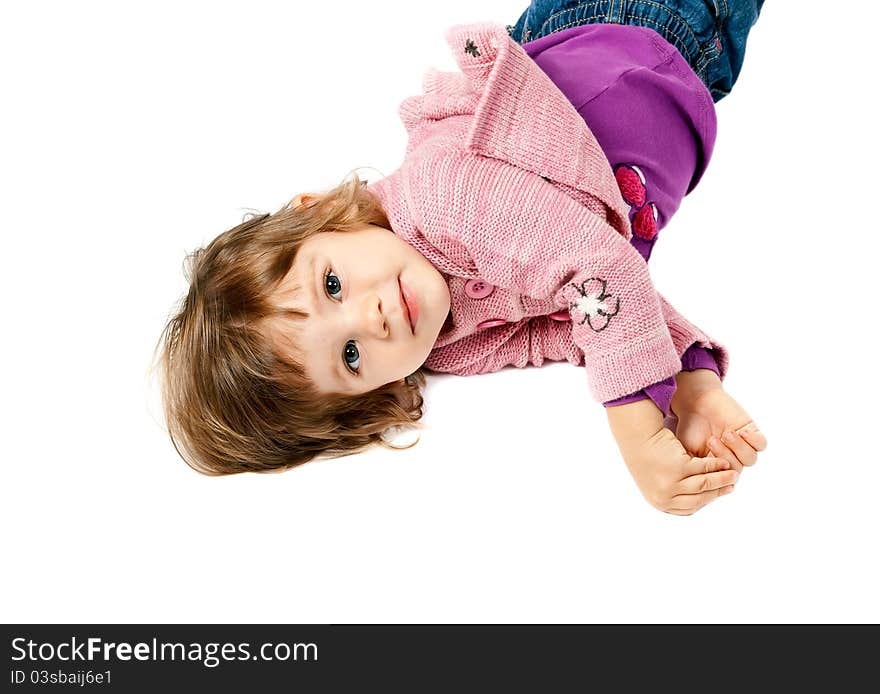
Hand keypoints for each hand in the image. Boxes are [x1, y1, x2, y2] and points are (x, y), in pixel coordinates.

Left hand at [607, 399, 738, 514]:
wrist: (637, 436)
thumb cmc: (649, 455)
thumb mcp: (660, 479)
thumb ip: (678, 490)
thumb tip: (706, 495)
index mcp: (660, 502)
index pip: (690, 508)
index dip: (707, 500)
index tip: (720, 493)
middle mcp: (664, 497)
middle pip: (700, 499)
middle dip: (718, 491)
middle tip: (732, 484)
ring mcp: (671, 484)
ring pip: (704, 484)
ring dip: (722, 479)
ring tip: (733, 473)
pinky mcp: (678, 468)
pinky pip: (703, 468)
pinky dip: (715, 465)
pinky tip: (723, 461)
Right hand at [671, 369, 767, 471]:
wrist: (697, 403)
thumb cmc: (690, 427)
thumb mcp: (686, 452)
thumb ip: (694, 470)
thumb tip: (699, 485)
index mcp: (717, 467)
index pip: (724, 481)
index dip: (719, 475)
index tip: (709, 463)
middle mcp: (732, 457)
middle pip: (737, 470)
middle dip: (725, 456)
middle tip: (711, 440)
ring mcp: (742, 445)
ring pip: (750, 459)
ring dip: (738, 448)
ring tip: (727, 434)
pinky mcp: (752, 432)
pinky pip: (761, 444)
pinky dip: (753, 440)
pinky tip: (741, 431)